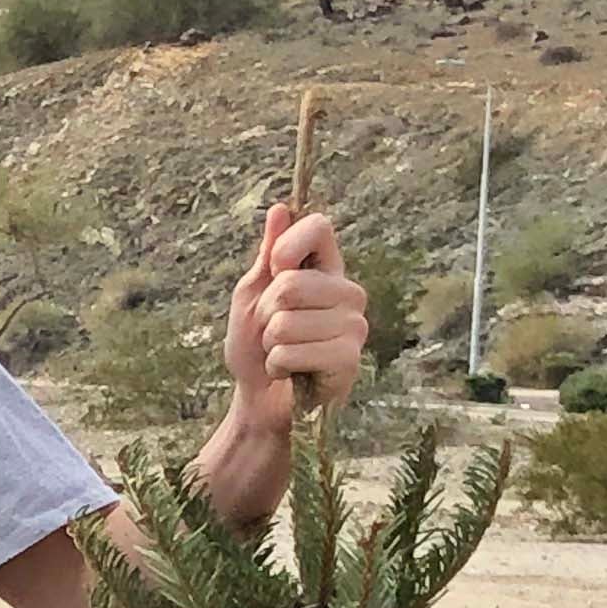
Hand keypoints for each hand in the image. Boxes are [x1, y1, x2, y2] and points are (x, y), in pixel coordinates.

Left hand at [223, 205, 366, 436]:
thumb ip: (267, 256)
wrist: (262, 398)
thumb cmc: (256, 346)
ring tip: (283, 353)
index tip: (274, 273)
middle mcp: (348, 292)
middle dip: (265, 313)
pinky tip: (292, 372)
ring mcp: (354, 325)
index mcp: (328, 270)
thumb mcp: (252, 296)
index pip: (319, 228)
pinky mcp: (349, 358)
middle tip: (273, 331)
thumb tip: (281, 208)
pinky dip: (277, 365)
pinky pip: (291, 352)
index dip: (286, 250)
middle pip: (289, 284)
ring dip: (270, 344)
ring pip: (285, 322)